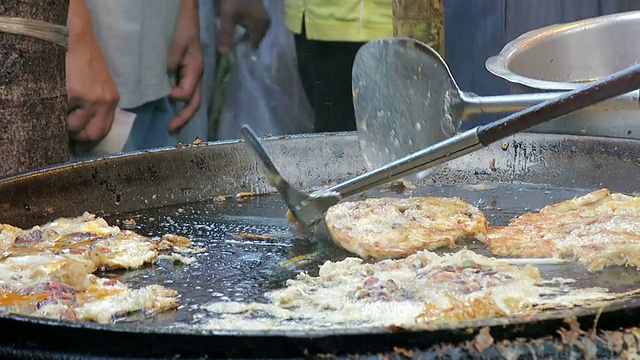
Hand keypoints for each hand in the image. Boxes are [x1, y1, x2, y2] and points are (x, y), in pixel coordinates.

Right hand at [66, 0, 119, 141]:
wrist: (76, 38)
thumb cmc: (85, 60)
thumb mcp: (100, 84)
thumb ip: (98, 104)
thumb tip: (86, 125)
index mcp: (111, 100)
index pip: (104, 130)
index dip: (90, 138)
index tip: (80, 140)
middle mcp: (104, 102)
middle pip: (93, 134)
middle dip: (79, 137)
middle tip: (67, 132)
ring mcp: (89, 99)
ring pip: (74, 125)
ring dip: (64, 122)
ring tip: (60, 109)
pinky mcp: (74, 93)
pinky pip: (62, 112)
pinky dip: (56, 110)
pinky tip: (54, 98)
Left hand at [167, 0, 203, 131]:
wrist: (185, 10)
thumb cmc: (181, 25)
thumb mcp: (176, 45)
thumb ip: (172, 66)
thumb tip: (169, 89)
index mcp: (196, 68)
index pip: (188, 93)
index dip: (175, 98)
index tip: (163, 95)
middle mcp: (197, 73)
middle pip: (195, 102)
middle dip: (184, 117)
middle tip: (171, 128)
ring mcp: (194, 72)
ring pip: (192, 98)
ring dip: (183, 111)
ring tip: (171, 122)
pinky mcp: (188, 69)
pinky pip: (186, 89)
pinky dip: (179, 100)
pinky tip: (170, 103)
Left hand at [218, 0, 270, 53]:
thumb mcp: (228, 15)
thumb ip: (226, 34)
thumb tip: (224, 53)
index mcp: (261, 26)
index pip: (253, 46)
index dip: (243, 51)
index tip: (233, 55)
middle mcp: (265, 23)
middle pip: (254, 40)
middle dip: (243, 45)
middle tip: (231, 49)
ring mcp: (262, 17)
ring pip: (252, 33)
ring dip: (244, 37)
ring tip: (233, 41)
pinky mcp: (257, 12)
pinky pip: (252, 26)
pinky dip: (244, 29)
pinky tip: (236, 29)